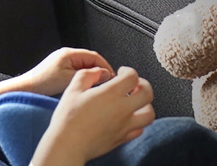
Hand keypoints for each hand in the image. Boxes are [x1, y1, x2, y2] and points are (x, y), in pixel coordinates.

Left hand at [16, 48, 113, 96]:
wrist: (25, 89)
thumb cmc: (43, 83)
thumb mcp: (70, 79)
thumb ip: (90, 75)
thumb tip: (106, 74)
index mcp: (70, 53)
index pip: (96, 56)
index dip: (106, 67)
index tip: (113, 77)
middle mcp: (66, 54)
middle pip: (91, 61)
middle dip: (100, 71)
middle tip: (106, 83)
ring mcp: (62, 61)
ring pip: (84, 66)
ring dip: (90, 75)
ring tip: (95, 86)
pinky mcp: (58, 68)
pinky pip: (76, 70)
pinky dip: (82, 78)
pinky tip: (82, 87)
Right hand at [32, 67, 156, 164]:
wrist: (67, 146)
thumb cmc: (68, 119)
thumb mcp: (73, 90)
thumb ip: (88, 75)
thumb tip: (99, 72)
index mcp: (111, 94)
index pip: (132, 76)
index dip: (128, 71)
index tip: (121, 72)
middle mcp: (122, 109)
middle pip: (147, 93)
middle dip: (143, 85)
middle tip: (133, 85)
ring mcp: (124, 125)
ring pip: (149, 114)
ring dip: (145, 105)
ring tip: (135, 102)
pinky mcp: (122, 138)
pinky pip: (140, 130)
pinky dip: (138, 122)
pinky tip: (128, 119)